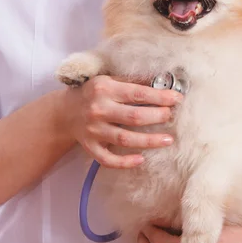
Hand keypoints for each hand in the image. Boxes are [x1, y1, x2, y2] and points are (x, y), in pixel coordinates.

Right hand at [60, 75, 182, 168]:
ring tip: (168, 140)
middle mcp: (99, 109)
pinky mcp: (90, 147)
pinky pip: (108, 159)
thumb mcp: (110, 80)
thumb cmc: (94, 94)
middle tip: (171, 117)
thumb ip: (133, 82)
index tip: (177, 99)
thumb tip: (163, 83)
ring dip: (149, 141)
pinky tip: (141, 159)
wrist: (65, 112)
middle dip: (158, 117)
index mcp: (105, 89)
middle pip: (134, 116)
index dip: (160, 97)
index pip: (138, 93)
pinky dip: (124, 162)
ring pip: (125, 139)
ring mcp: (93, 130)